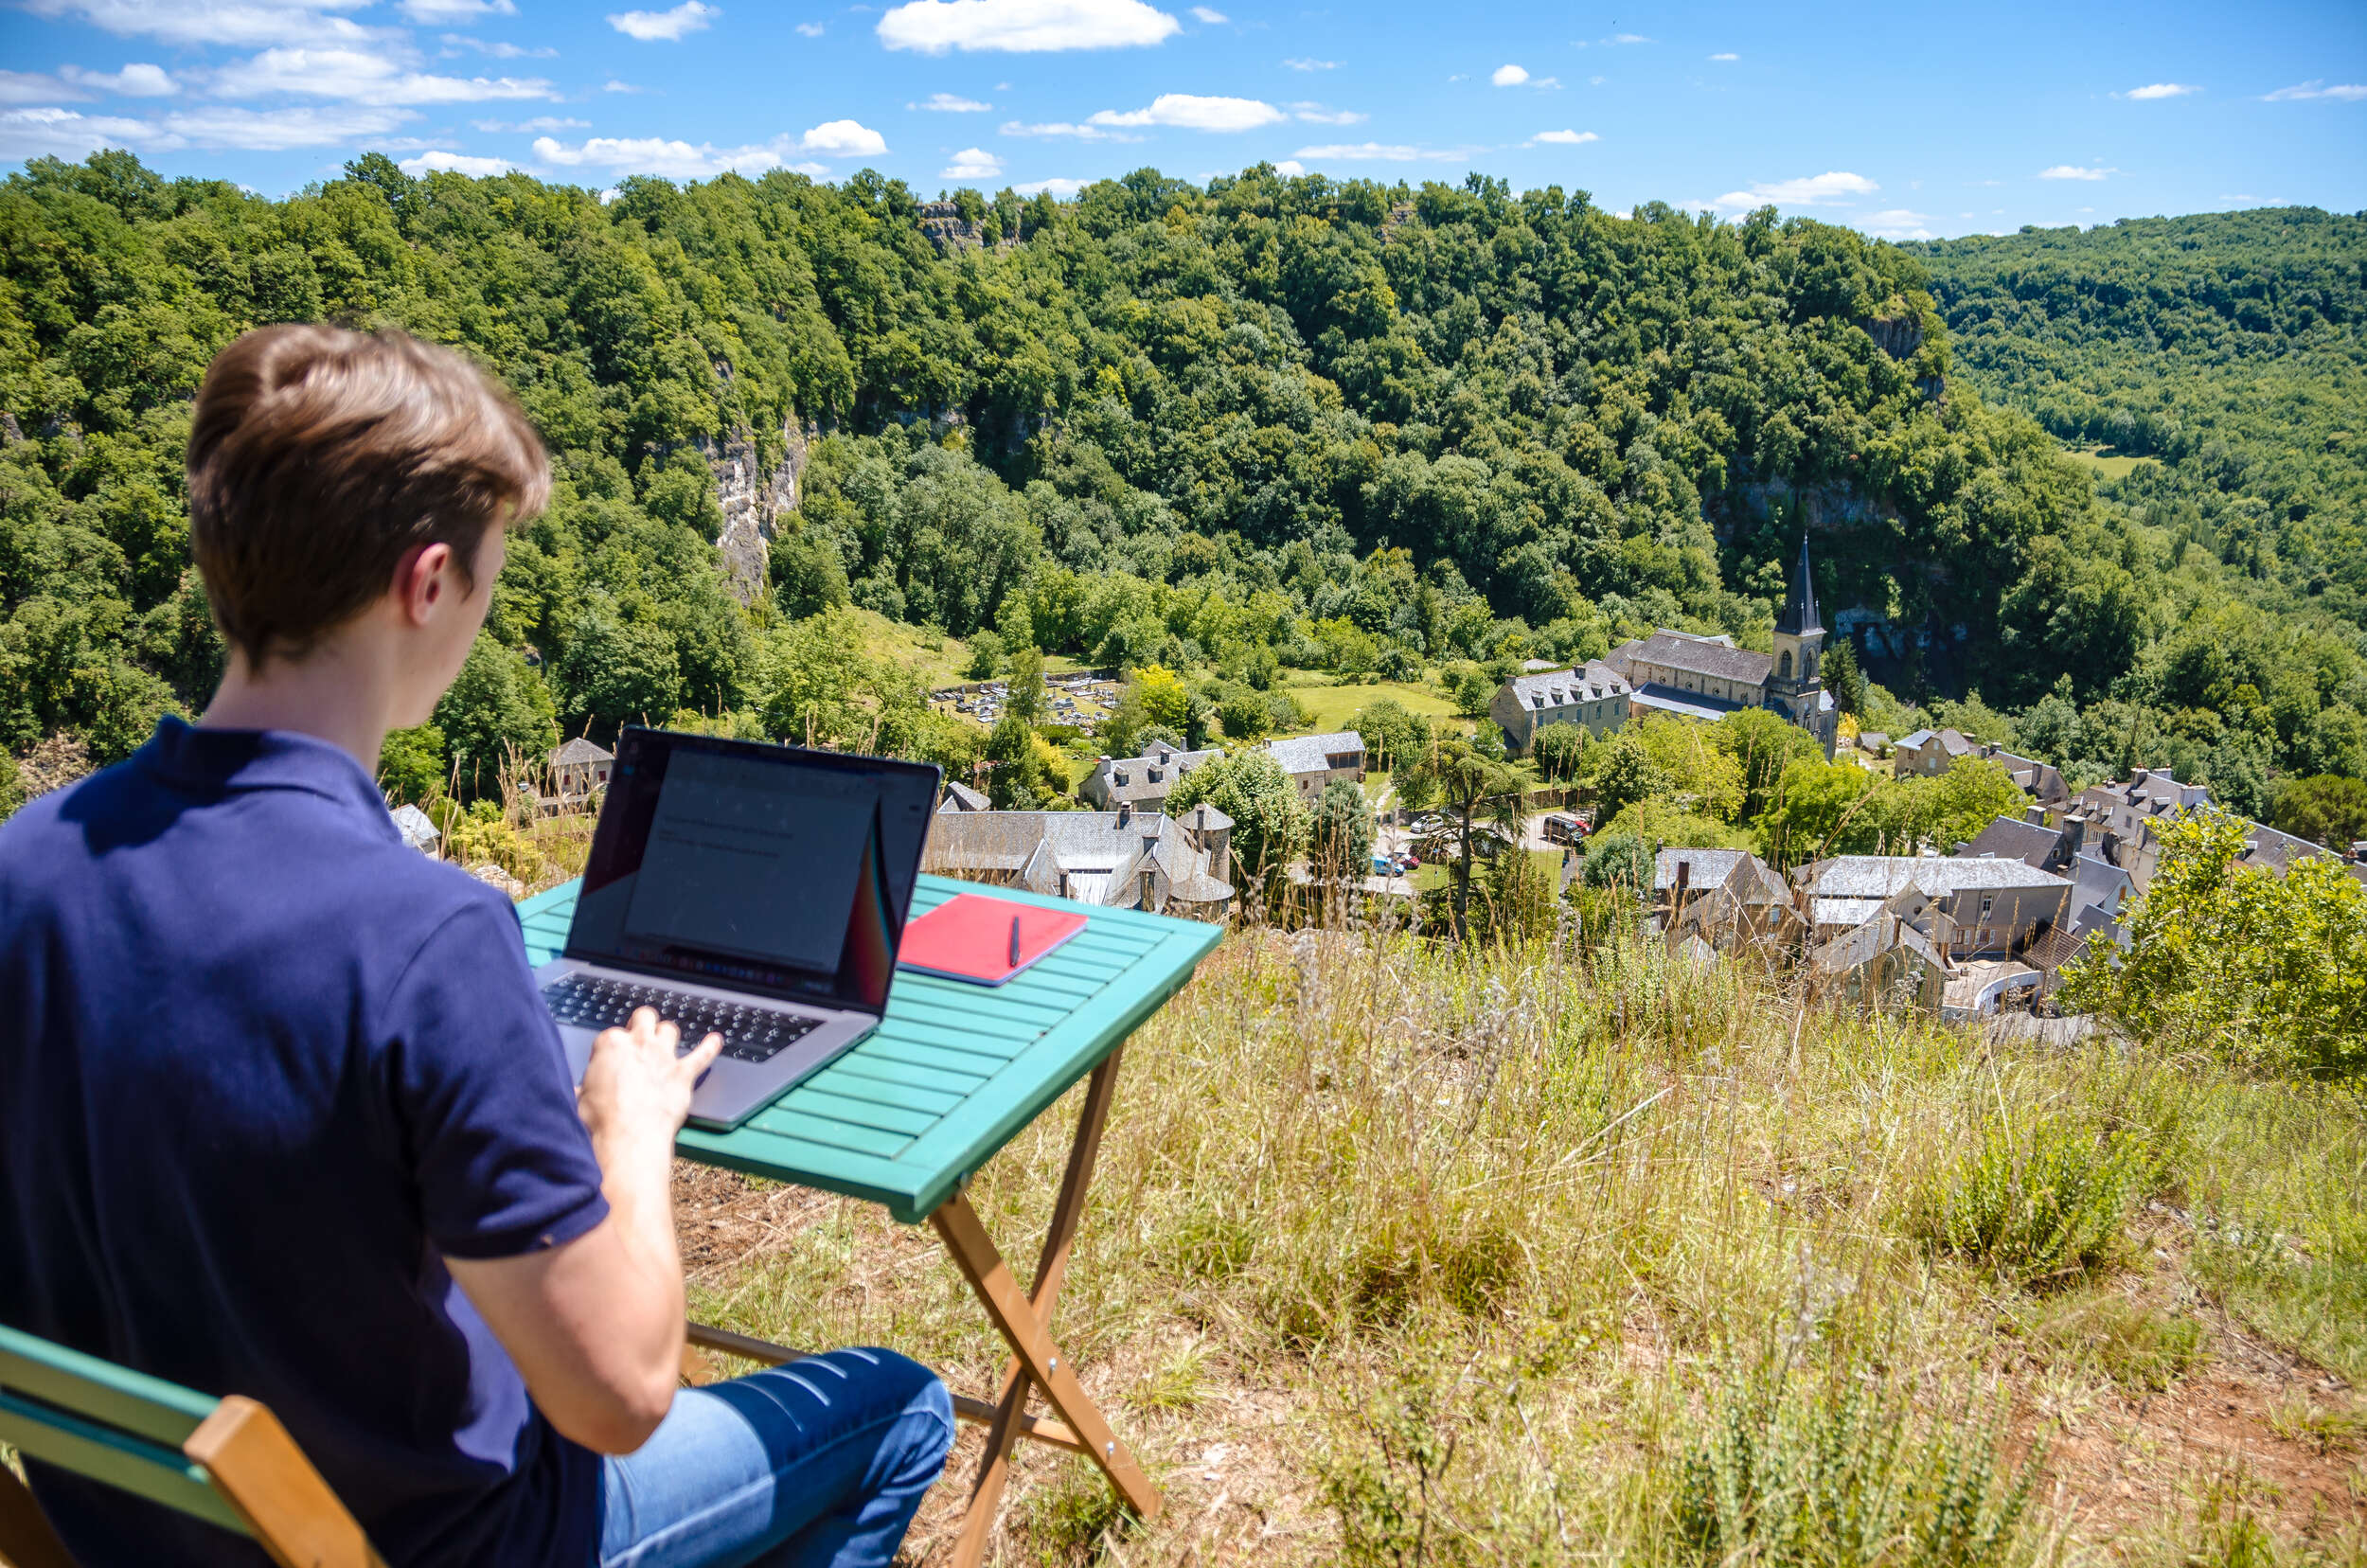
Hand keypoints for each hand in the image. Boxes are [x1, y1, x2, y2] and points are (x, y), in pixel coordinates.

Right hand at [578, 1006, 721, 1155]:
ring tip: (665, 1041)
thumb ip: (583, 1088)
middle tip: (640, 1034)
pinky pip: (701, 1055)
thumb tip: (578, 1091)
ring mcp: (663, 1057)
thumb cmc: (602, 1120)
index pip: (611, 1036)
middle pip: (644, 1017)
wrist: (629, 1137)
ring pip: (670, 1029)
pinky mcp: (682, 1074)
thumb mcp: (579, 1100)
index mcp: (610, 1045)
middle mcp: (639, 1044)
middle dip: (642, 1023)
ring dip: (667, 1034)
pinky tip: (715, 1041)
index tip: (610, 1061)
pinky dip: (709, 1048)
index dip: (611, 1049)